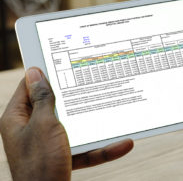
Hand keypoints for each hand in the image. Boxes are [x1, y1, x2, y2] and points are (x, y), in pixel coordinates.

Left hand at [0, 67, 133, 180]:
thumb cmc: (41, 163)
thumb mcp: (44, 125)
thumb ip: (42, 99)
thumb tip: (35, 72)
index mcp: (18, 119)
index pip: (29, 88)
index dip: (44, 74)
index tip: (62, 61)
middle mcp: (31, 130)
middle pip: (55, 106)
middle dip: (76, 98)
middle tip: (93, 82)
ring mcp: (48, 144)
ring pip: (74, 127)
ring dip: (96, 125)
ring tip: (114, 115)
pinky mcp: (63, 156)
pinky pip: (84, 148)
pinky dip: (102, 148)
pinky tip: (122, 144)